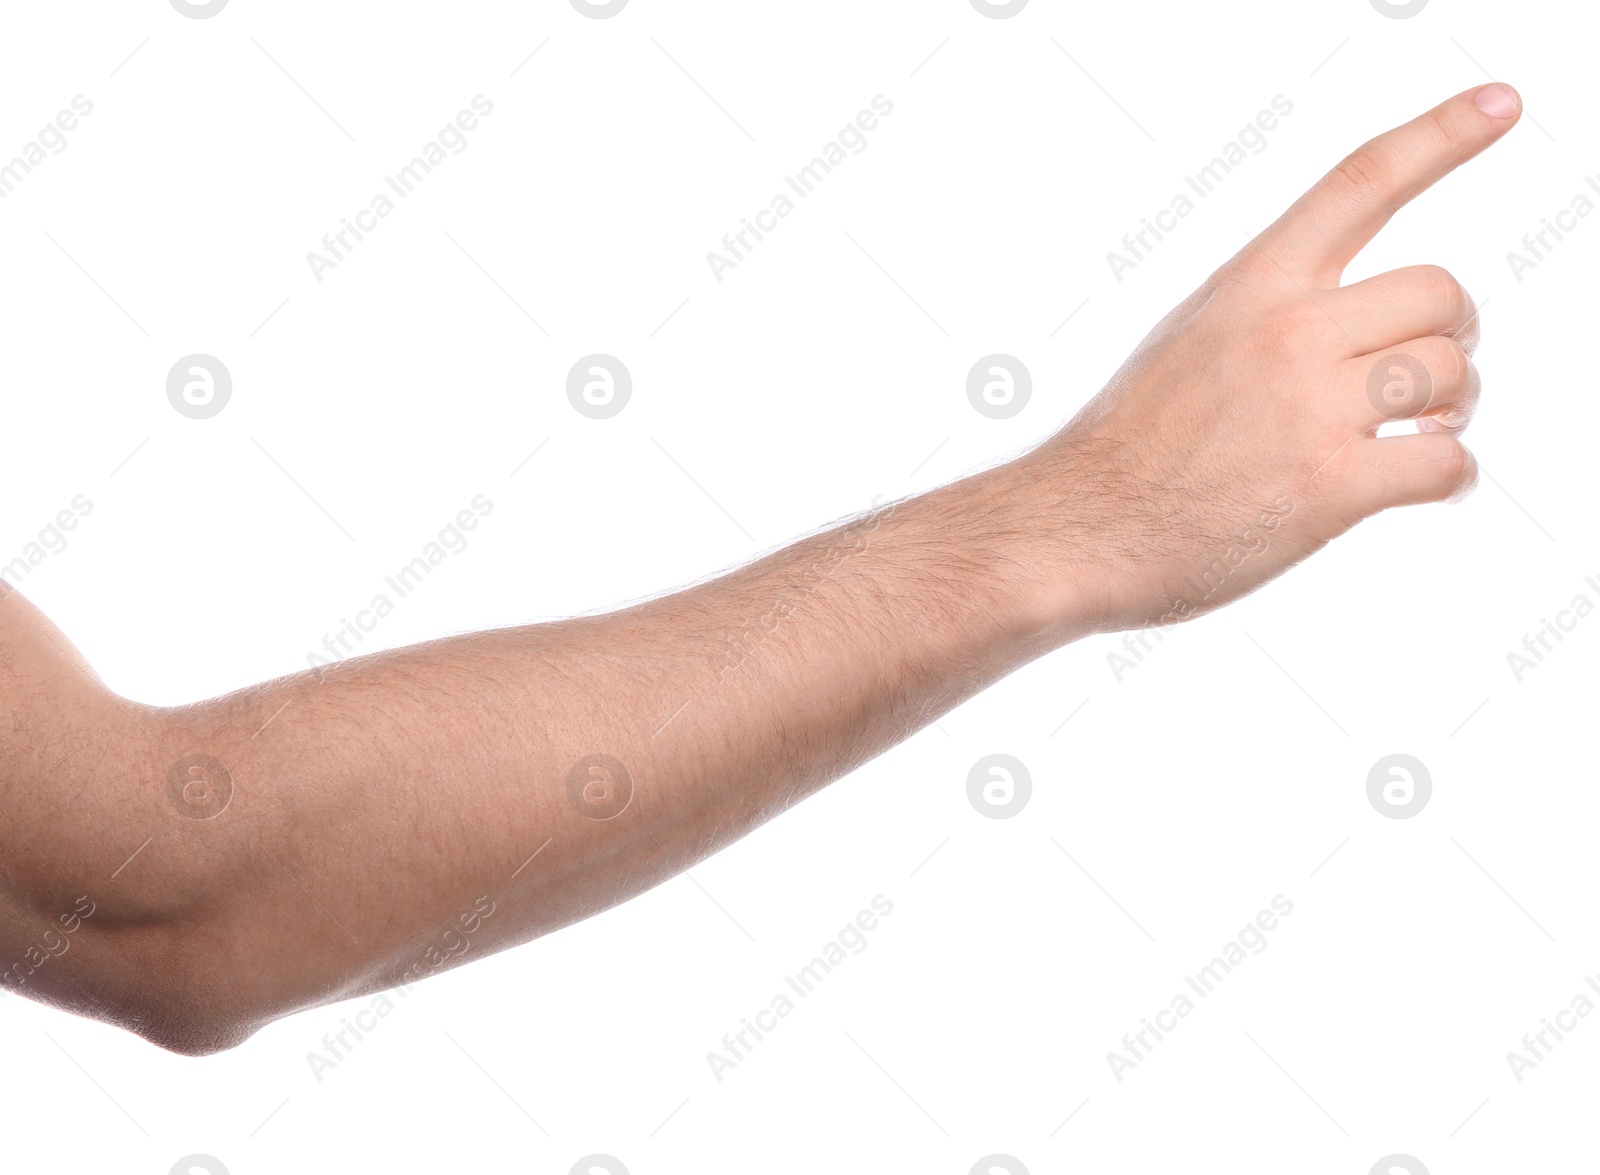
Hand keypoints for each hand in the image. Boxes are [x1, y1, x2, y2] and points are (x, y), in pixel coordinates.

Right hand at [1023, 83, 1519, 632]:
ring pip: (1451, 376)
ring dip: (1453, 408)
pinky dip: (1452, 476)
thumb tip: (1359, 329)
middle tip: (1433, 374)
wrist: (1079, 528)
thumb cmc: (1128, 446)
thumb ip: (1268, 313)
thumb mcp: (1188, 338)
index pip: (1360, 183)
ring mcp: (1309, 409)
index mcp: (1249, 285)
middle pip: (1440, 292)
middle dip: (1454, 334)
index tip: (1501, 105)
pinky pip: (1447, 463)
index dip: (1442, 136)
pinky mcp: (1330, 487)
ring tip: (1421, 431)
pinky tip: (1425, 481)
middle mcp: (1285, 332)